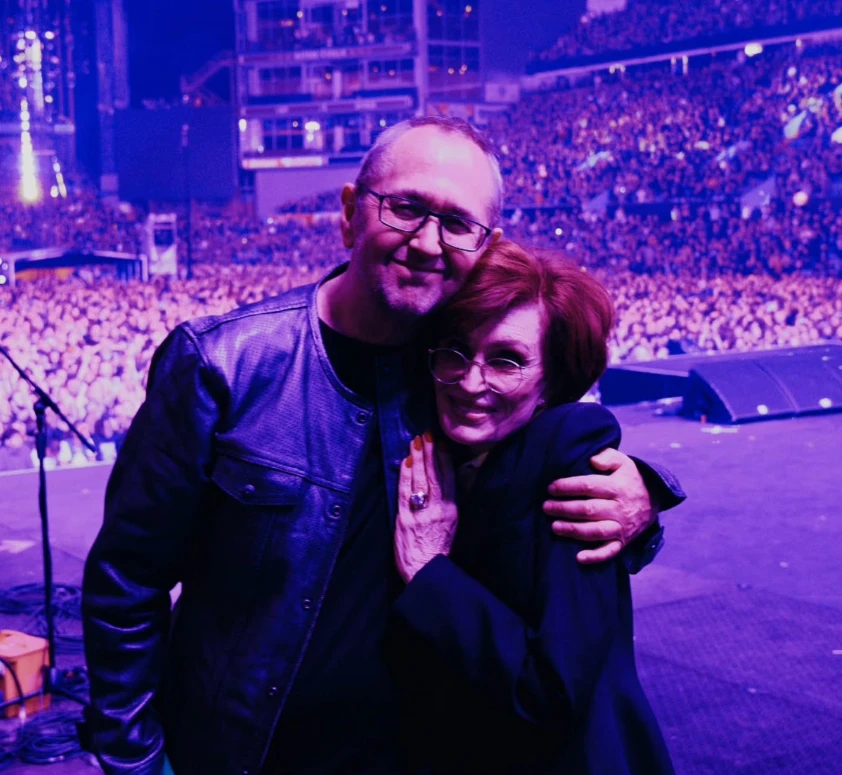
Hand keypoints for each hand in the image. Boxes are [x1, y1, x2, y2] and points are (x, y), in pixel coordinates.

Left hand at [395, 432, 457, 583]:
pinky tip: (405, 462)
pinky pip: (405, 492)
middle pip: (434, 475)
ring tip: (416, 442)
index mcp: (451, 510)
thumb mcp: (450, 525)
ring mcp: (421, 513)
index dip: (444, 459)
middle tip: (427, 434)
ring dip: (417, 459)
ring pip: (420, 480)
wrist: (425, 571)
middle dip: (430, 453)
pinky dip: (405, 475)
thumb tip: (443, 482)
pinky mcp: (405, 519)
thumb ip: (446, 504)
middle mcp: (438, 509)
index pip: (448, 478)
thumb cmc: (438, 549)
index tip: (440, 443)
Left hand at [543, 448, 656, 564]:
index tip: (551, 488)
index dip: (568, 487)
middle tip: (546, 507)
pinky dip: (595, 556)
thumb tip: (593, 460)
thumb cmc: (630, 479)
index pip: (589, 486)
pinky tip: (579, 558)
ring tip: (554, 527)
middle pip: (588, 510)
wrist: (655, 499)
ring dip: (574, 531)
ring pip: (596, 531)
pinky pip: (610, 551)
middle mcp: (619, 508)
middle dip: (564, 509)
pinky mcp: (623, 541)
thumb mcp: (624, 461)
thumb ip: (608, 456)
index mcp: (616, 487)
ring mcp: (621, 527)